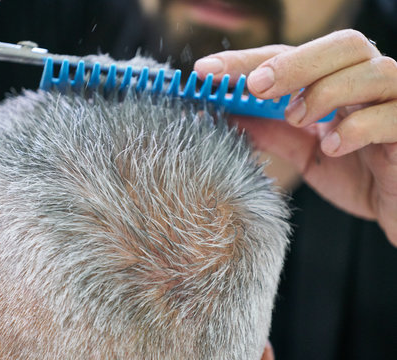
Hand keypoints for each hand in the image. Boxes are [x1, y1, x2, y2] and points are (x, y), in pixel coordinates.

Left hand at [195, 29, 396, 245]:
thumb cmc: (356, 173)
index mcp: (338, 81)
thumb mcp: (303, 152)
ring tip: (296, 118)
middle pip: (343, 45)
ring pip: (373, 70)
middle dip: (294, 62)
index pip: (292, 55)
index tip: (206, 72)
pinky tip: (333, 146)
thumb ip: (271, 131)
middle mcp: (370, 81)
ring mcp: (396, 101)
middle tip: (256, 87)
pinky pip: (392, 114)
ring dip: (325, 91)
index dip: (248, 59)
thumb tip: (223, 115)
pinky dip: (357, 127)